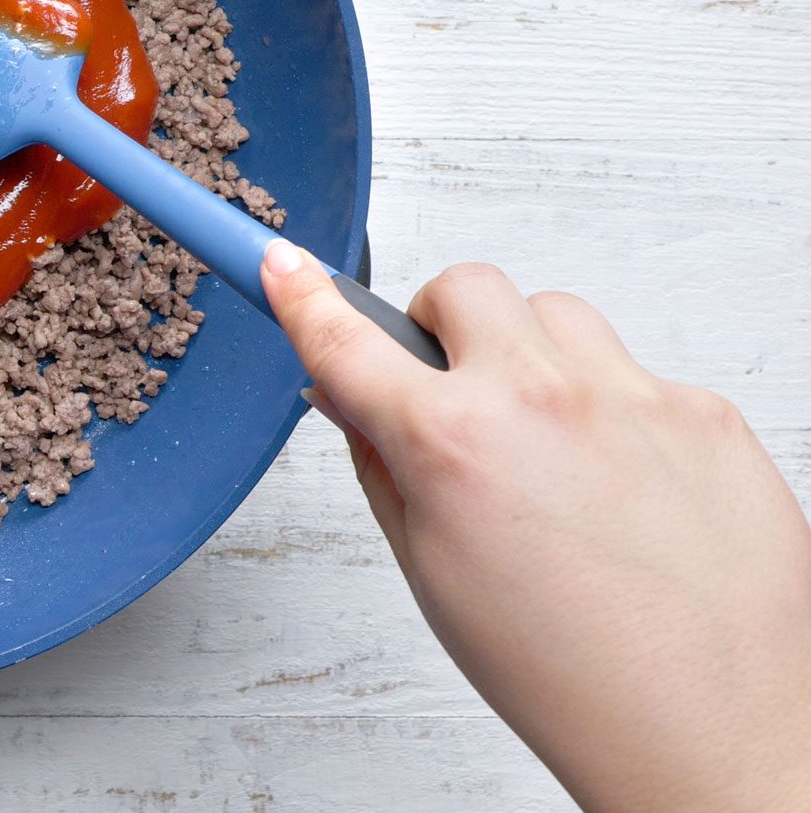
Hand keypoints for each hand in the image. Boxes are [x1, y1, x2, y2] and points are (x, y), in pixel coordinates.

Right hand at [261, 244, 810, 812]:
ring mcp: (634, 398)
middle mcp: (541, 399)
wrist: (710, 729)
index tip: (286, 266)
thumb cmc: (567, 674)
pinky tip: (621, 490)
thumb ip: (384, 465)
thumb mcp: (432, 569)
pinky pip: (638, 374)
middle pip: (466, 286)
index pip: (346, 339)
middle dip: (443, 325)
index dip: (303, 295)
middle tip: (449, 384)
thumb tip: (351, 397)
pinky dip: (614, 412)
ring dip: (533, 357)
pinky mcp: (707, 414)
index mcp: (451, 443)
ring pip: (558, 316)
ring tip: (547, 444)